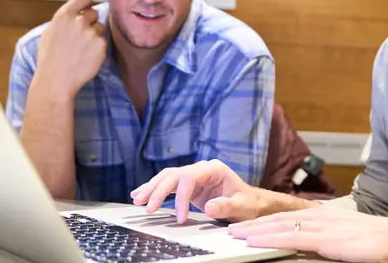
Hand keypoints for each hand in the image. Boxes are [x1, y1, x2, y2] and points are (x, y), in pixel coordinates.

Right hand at [34, 0, 105, 96]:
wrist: (56, 81)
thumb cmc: (50, 58)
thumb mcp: (51, 32)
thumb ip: (66, 19)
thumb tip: (78, 11)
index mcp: (64, 15)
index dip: (87, 3)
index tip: (86, 9)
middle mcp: (78, 21)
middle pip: (94, 13)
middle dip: (89, 22)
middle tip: (80, 37)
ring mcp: (91, 33)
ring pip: (99, 27)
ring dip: (94, 35)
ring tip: (80, 49)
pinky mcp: (101, 45)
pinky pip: (102, 41)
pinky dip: (97, 48)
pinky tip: (86, 57)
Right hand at [131, 160, 260, 223]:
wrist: (250, 202)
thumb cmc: (247, 203)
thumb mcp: (241, 206)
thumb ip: (226, 206)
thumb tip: (209, 207)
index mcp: (214, 169)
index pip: (190, 178)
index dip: (181, 197)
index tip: (179, 218)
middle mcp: (202, 169)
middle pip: (174, 175)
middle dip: (159, 191)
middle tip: (147, 208)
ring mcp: (194, 175)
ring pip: (167, 177)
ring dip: (151, 188)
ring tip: (137, 200)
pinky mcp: (188, 185)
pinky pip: (168, 184)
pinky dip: (154, 189)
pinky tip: (140, 194)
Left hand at [228, 205, 387, 262]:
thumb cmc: (379, 243)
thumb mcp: (348, 240)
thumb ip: (329, 242)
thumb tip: (318, 249)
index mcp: (325, 217)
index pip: (289, 217)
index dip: (266, 221)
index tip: (249, 226)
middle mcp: (320, 217)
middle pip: (278, 219)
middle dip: (254, 223)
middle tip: (232, 228)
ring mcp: (321, 226)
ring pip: (279, 226)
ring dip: (254, 230)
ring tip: (235, 234)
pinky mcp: (325, 239)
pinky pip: (290, 238)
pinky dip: (268, 238)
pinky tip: (254, 241)